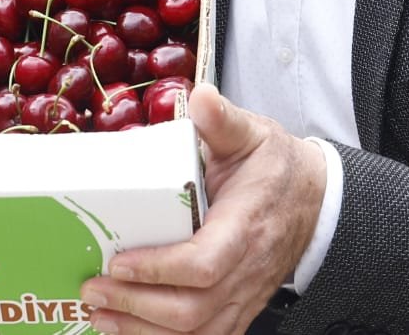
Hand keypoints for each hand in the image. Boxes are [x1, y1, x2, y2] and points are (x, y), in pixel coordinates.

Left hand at [81, 85, 325, 334]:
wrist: (315, 202)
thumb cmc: (277, 168)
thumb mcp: (252, 135)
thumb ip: (223, 120)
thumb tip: (201, 96)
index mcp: (244, 227)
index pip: (203, 264)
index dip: (159, 269)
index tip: (119, 262)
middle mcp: (245, 271)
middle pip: (191, 310)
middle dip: (136, 306)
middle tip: (93, 289)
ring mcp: (243, 297)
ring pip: (195, 333)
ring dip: (142, 332)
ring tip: (100, 317)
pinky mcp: (238, 310)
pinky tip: (129, 331)